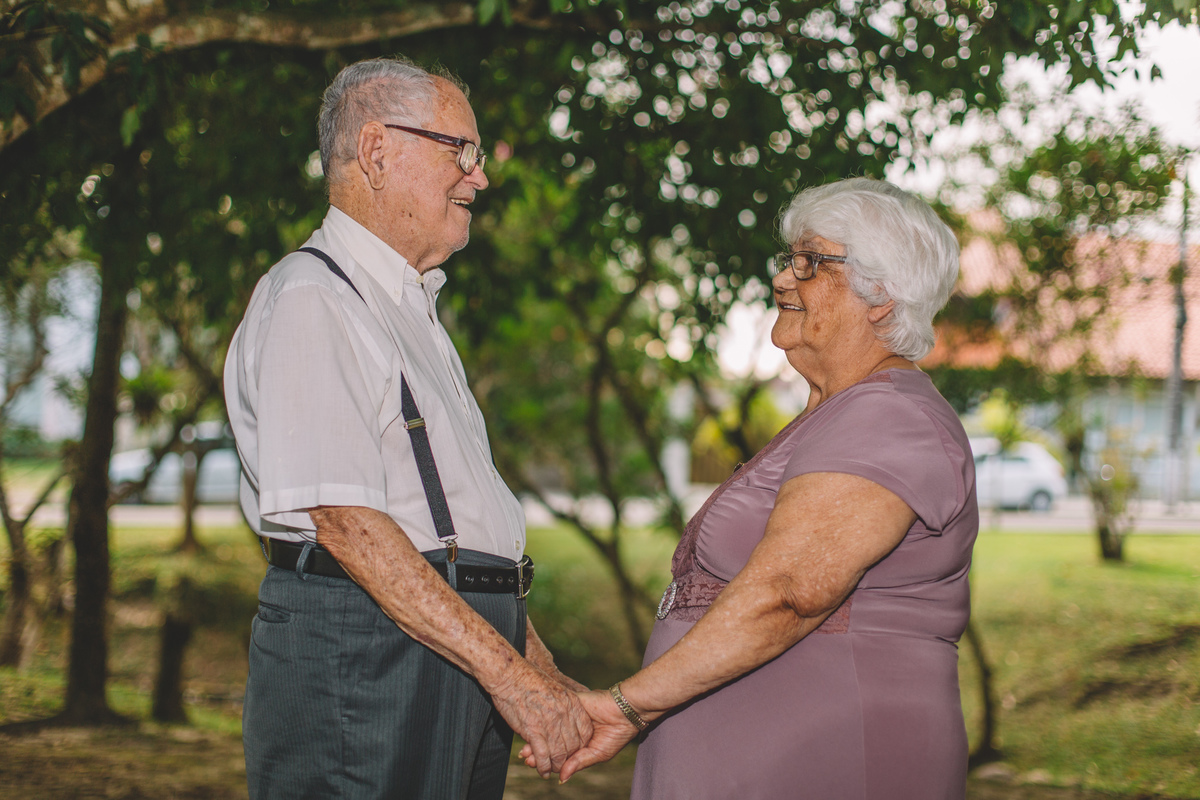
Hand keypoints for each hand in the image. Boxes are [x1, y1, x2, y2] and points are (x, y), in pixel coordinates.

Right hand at [490, 663, 593, 778]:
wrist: (509, 674)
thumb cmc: (528, 678)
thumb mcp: (554, 687)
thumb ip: (563, 703)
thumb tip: (565, 716)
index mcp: (571, 702)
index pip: (586, 731)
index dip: (582, 744)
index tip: (576, 749)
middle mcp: (564, 714)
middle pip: (574, 745)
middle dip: (570, 758)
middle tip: (563, 764)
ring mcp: (549, 723)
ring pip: (560, 753)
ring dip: (557, 765)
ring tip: (553, 771)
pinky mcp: (533, 730)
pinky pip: (543, 755)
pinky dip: (543, 766)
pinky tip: (543, 771)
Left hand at [521, 688, 640, 781]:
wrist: (627, 711)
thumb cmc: (617, 734)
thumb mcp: (597, 753)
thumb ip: (578, 763)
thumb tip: (561, 778)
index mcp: (577, 742)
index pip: (556, 752)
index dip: (544, 759)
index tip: (533, 765)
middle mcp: (570, 729)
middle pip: (549, 740)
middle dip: (537, 749)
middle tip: (526, 758)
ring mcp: (569, 715)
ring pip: (548, 726)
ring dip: (537, 736)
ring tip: (526, 747)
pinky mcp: (570, 702)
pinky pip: (554, 710)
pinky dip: (544, 719)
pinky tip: (535, 726)